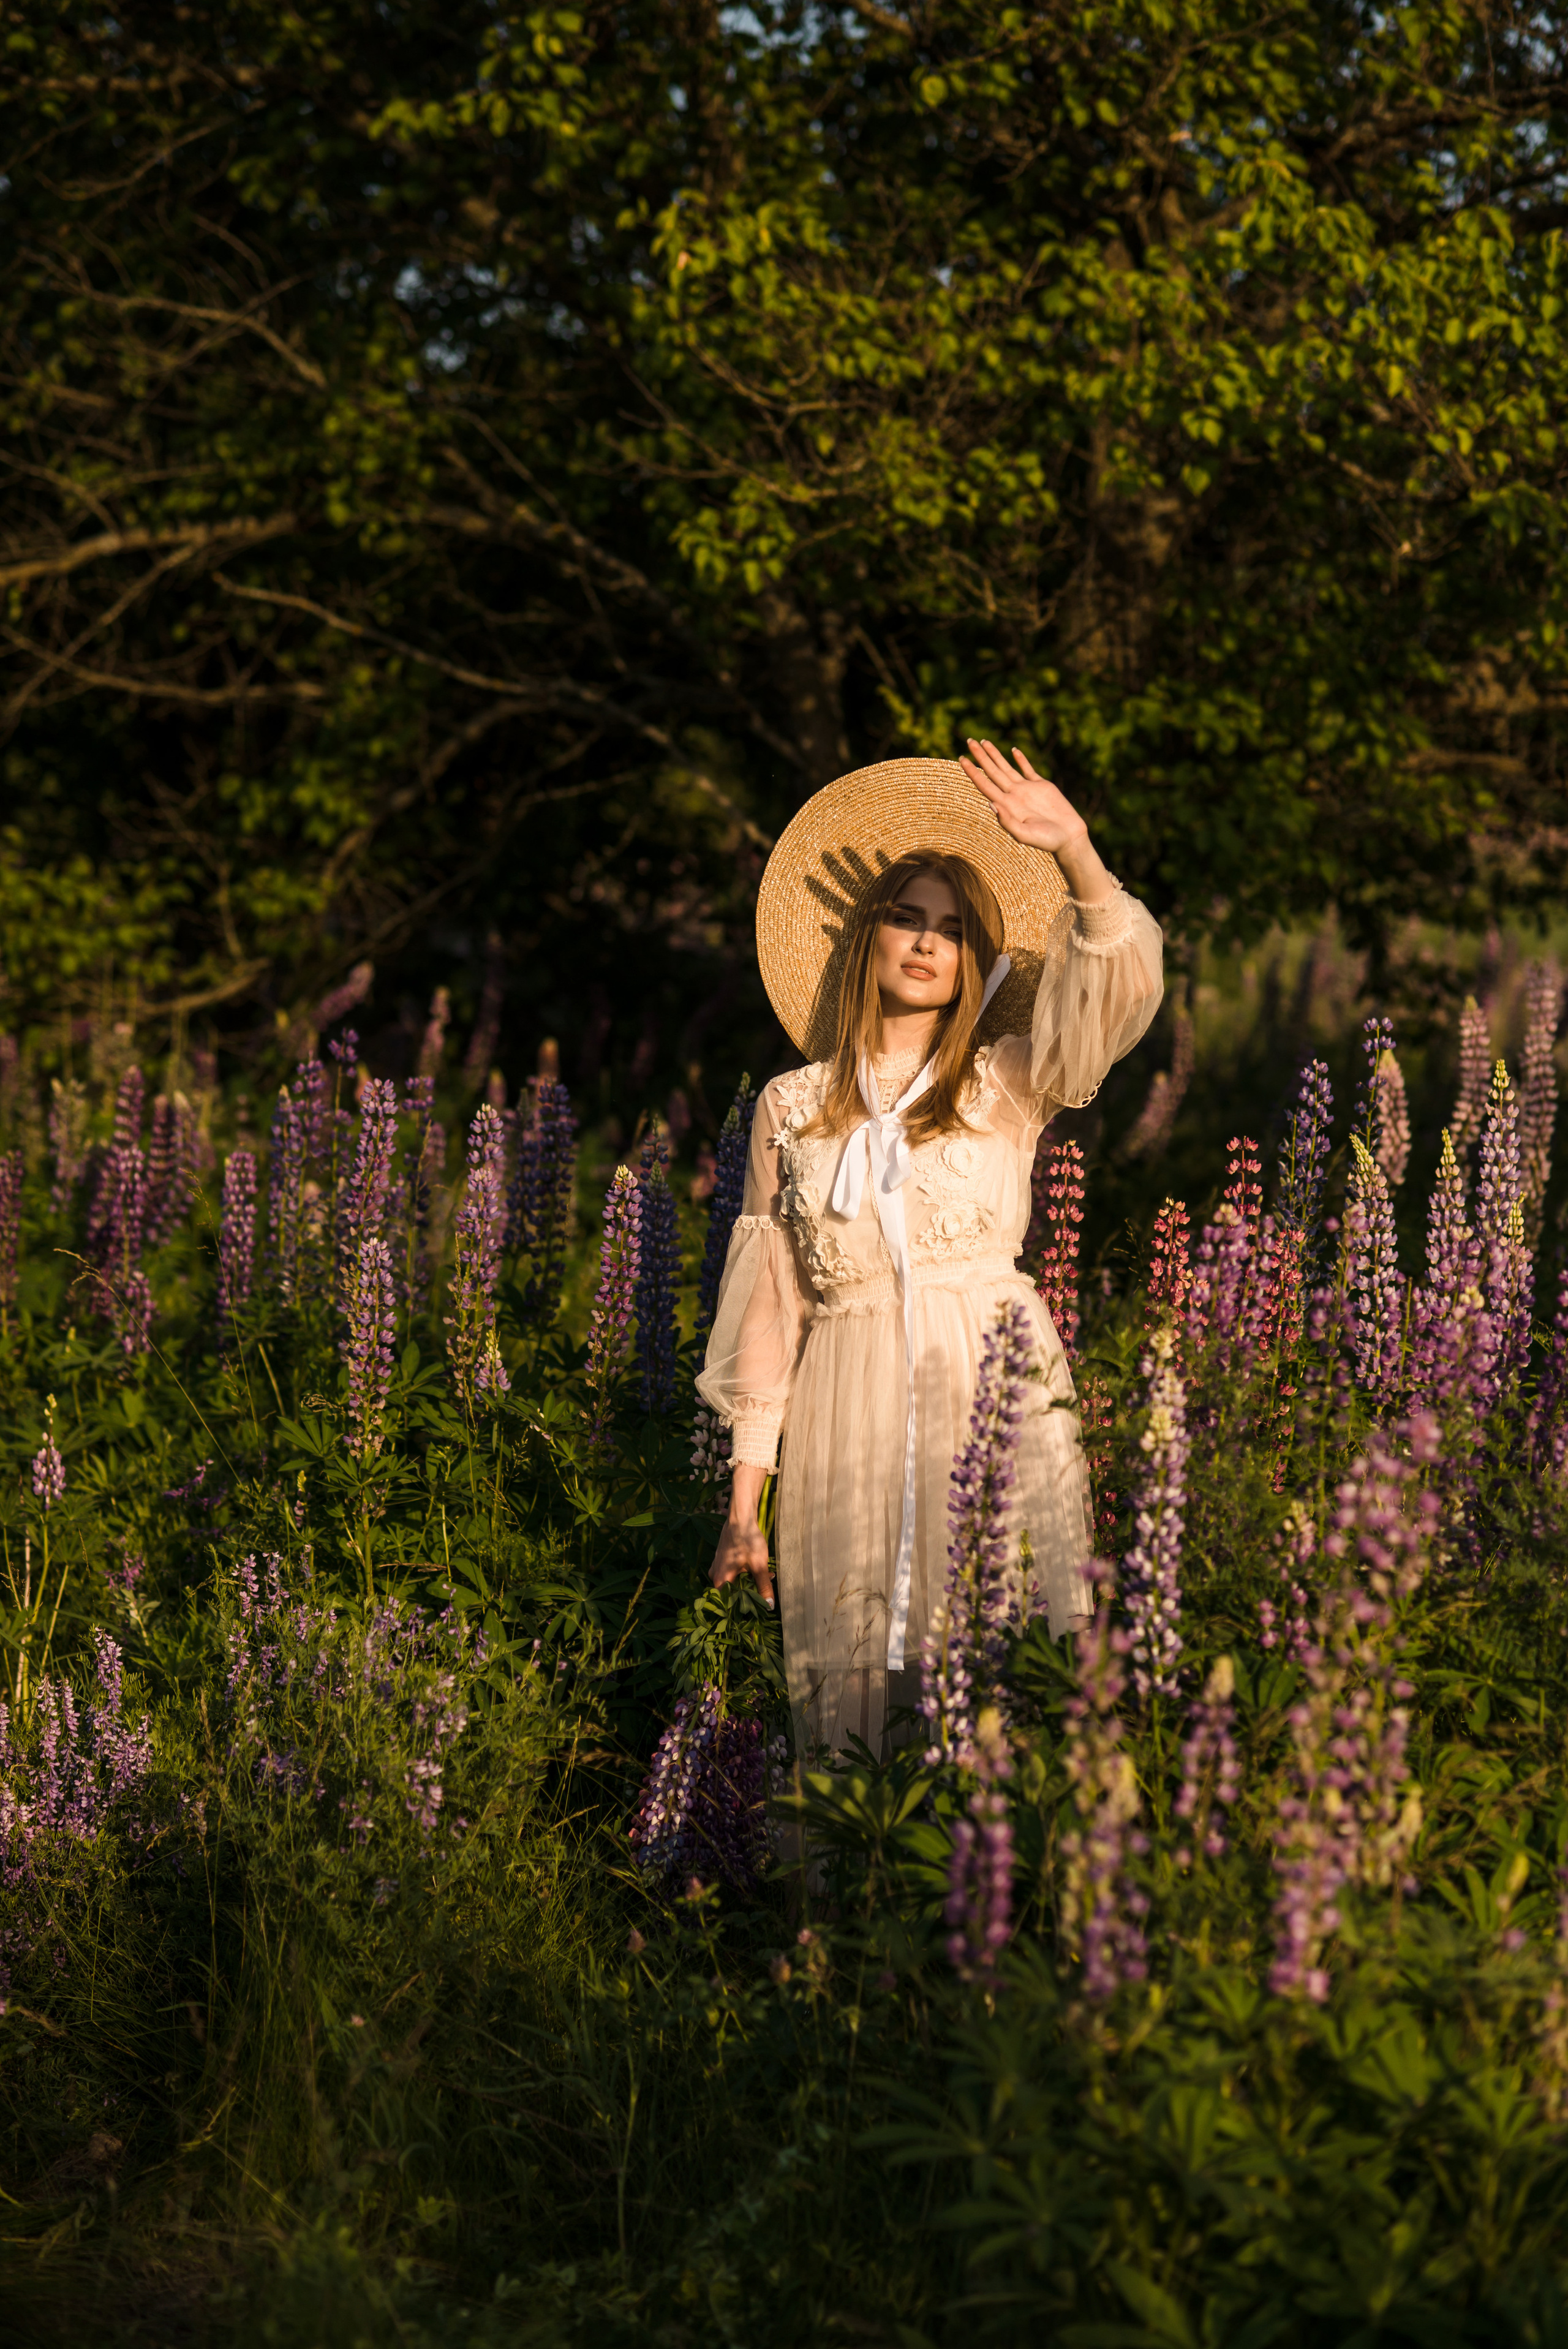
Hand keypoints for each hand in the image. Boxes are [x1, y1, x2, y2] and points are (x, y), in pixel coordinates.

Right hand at [710, 1514, 774, 1608]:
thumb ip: (763, 1587)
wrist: (741, 1517)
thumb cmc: (748, 1540)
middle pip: (731, 1592)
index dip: (742, 1607)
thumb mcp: (759, 1565)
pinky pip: (731, 1572)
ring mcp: (717, 1566)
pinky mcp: (721, 1559)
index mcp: (721, 1580)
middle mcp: (715, 1575)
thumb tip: (769, 1606)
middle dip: (748, 1592)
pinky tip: (755, 1568)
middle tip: (764, 1591)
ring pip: (732, 1582)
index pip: (728, 1603)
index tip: (755, 1608)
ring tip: (763, 1577)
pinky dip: (743, 1573)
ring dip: (747, 1582)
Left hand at [959, 739, 1087, 854]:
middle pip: (992, 771)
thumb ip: (1007, 821)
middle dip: (980, 756)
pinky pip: (1028, 769)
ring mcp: (1026, 789)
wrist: (1069, 838)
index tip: (961, 759)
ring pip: (1006, 767)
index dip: (972, 772)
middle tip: (969, 741)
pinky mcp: (1041, 785)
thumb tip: (991, 803)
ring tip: (984, 741)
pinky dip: (1021, 759)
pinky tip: (1013, 750)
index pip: (984, 785)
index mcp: (1006, 806)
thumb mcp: (1024, 834)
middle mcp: (1013, 795)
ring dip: (995, 755)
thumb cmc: (1046, 840)